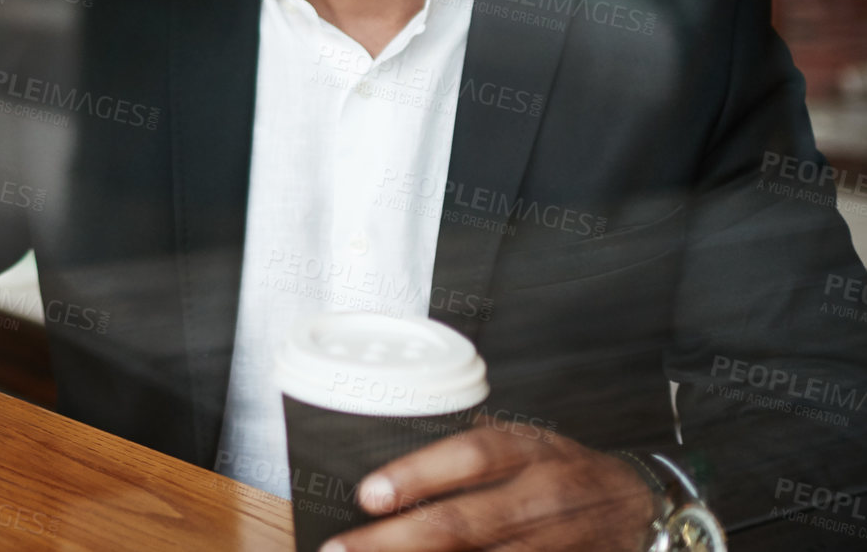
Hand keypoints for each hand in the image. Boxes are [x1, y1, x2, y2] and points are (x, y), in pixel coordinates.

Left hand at [323, 417, 659, 551]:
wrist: (641, 509)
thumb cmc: (565, 470)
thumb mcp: (525, 441)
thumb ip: (470, 445)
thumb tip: (397, 444)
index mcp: (529, 450)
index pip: (469, 455)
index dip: (417, 474)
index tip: (369, 495)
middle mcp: (541, 497)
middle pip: (463, 522)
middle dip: (395, 541)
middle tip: (341, 549)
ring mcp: (557, 544)